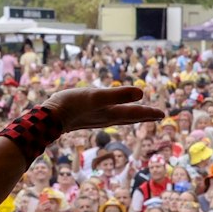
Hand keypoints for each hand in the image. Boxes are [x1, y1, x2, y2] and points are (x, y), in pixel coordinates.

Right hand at [46, 87, 163, 134]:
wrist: (49, 118)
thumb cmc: (72, 105)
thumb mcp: (96, 96)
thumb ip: (118, 95)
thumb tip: (142, 92)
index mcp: (112, 113)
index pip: (135, 113)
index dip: (149, 112)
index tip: (163, 114)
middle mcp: (107, 118)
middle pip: (130, 118)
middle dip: (144, 116)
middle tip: (157, 115)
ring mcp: (97, 119)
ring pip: (120, 119)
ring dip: (132, 117)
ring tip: (139, 114)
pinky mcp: (87, 118)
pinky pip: (109, 117)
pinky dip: (118, 116)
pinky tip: (111, 114)